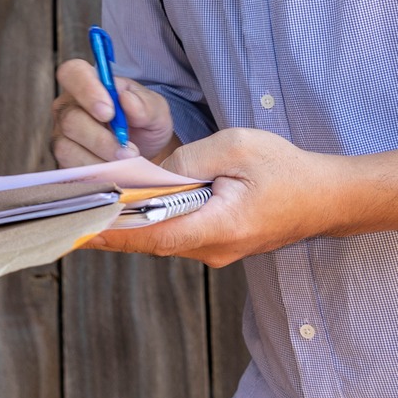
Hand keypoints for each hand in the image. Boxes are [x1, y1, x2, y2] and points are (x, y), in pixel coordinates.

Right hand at [51, 59, 178, 165]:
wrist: (143, 151)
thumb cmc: (144, 122)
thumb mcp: (155, 110)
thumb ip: (145, 104)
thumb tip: (126, 100)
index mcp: (88, 83)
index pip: (73, 73)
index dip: (86, 90)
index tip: (109, 112)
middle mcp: (69, 106)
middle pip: (70, 119)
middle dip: (101, 138)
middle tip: (128, 150)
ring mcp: (62, 134)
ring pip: (66, 146)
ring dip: (99, 158)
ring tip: (125, 162)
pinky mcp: (64, 159)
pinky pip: (70, 167)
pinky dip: (95, 171)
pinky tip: (114, 171)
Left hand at [90, 128, 344, 266]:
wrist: (326, 198)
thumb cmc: (287, 169)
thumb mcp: (237, 147)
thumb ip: (190, 160)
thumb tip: (152, 173)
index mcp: (220, 226)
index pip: (155, 234)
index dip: (115, 231)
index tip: (80, 227)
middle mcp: (213, 248)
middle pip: (150, 239)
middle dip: (111, 224)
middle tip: (71, 210)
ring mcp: (215, 250)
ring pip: (160, 237)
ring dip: (129, 221)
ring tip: (92, 202)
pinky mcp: (217, 243)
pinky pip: (175, 233)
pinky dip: (150, 219)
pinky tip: (129, 203)